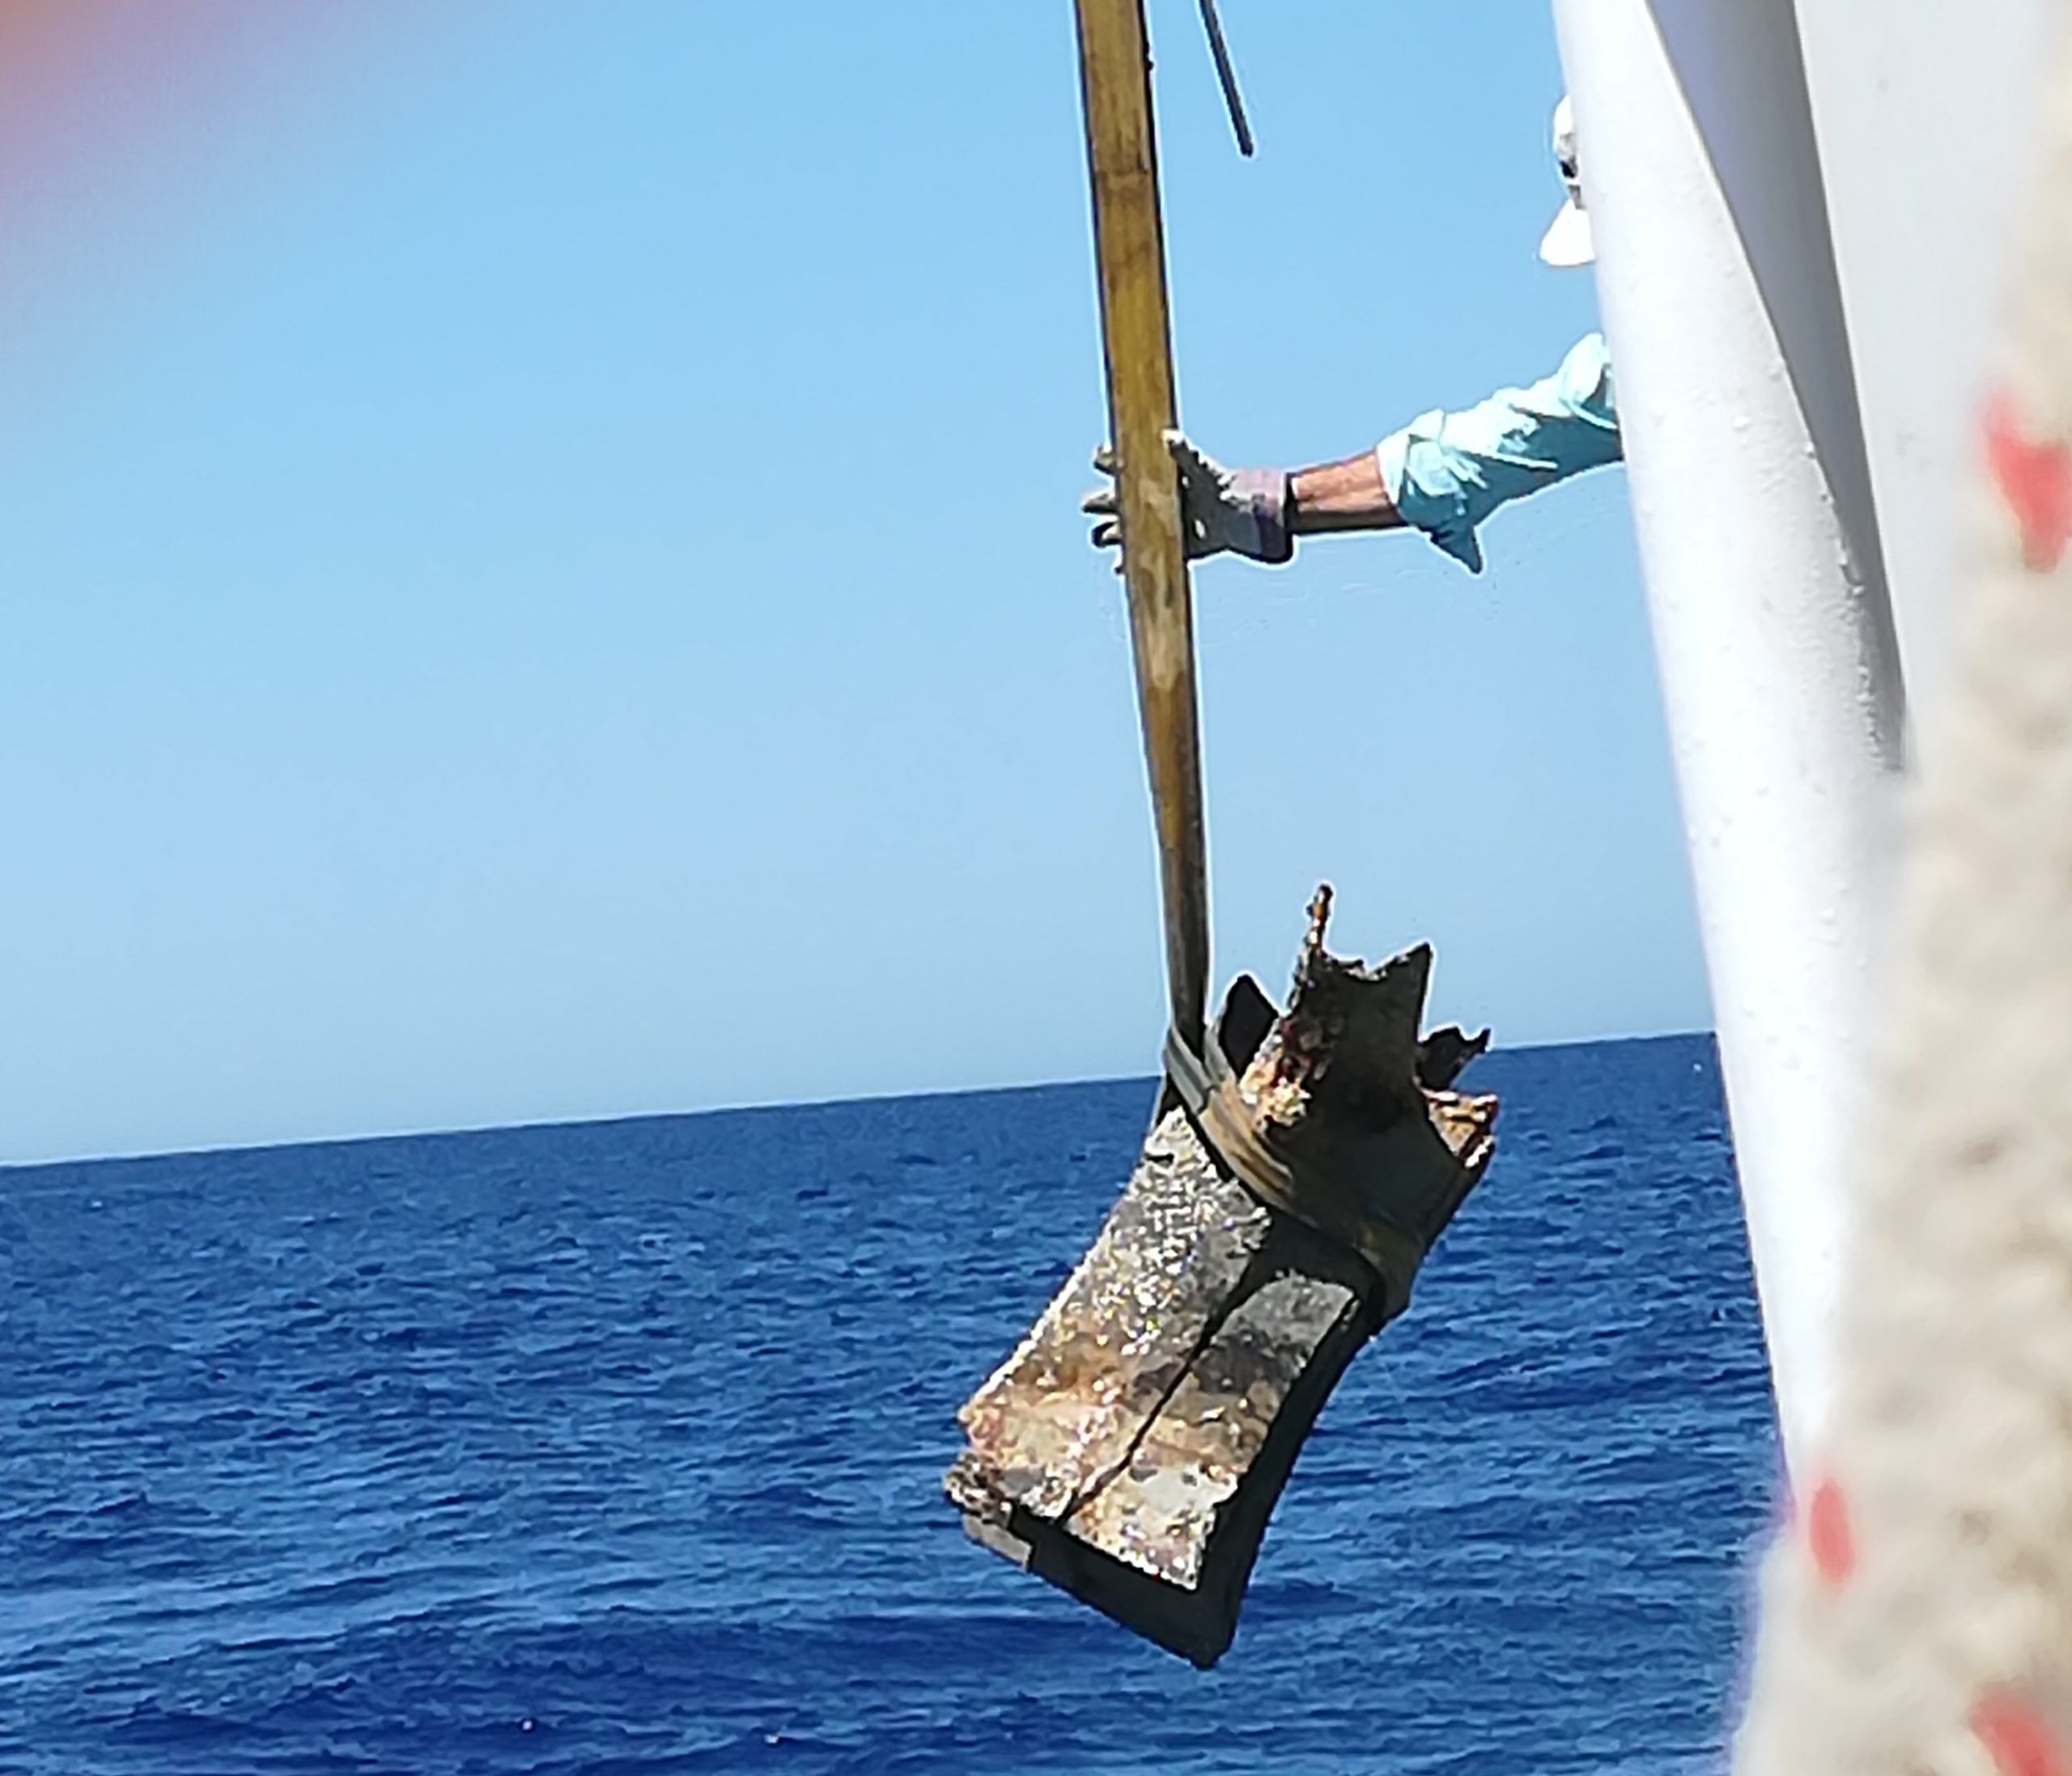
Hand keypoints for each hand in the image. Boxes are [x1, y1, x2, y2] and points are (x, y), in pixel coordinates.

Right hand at [1081, 430, 1293, 564]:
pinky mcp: (1160, 545)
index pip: (1121, 466)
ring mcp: (1149, 524)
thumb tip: (1169, 437)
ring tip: (1100, 538)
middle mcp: (1144, 500)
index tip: (1098, 456)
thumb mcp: (1200, 467)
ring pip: (1117, 530)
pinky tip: (1118, 566)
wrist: (1234, 515)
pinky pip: (1137, 557)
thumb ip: (1183, 453)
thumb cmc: (1216, 484)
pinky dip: (1125, 564)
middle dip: (1097, 502)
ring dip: (1107, 534)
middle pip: (1111, 500)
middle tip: (1088, 504)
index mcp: (1150, 476)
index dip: (1106, 461)